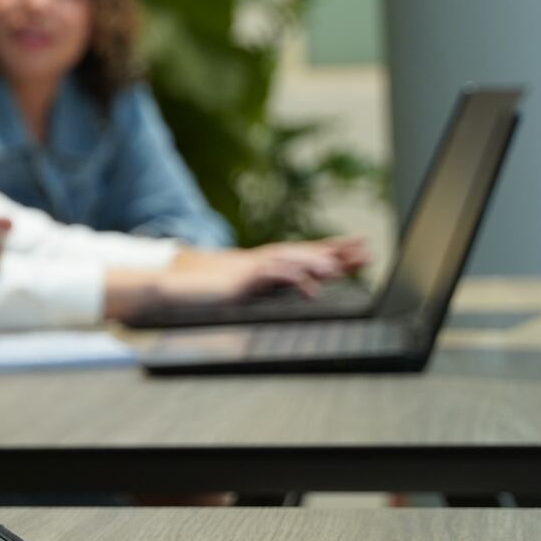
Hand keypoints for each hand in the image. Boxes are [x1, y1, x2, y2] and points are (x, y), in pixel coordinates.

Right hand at [149, 244, 342, 308]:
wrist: (173, 288)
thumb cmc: (204, 293)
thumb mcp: (243, 291)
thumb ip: (266, 288)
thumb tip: (295, 291)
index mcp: (265, 263)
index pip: (305, 253)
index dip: (334, 249)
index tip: (360, 247)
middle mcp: (262, 261)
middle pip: (305, 251)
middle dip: (337, 250)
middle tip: (367, 249)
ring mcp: (252, 267)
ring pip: (291, 260)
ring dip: (317, 262)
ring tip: (341, 268)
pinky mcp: (242, 279)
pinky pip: (272, 277)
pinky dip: (293, 280)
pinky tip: (311, 288)